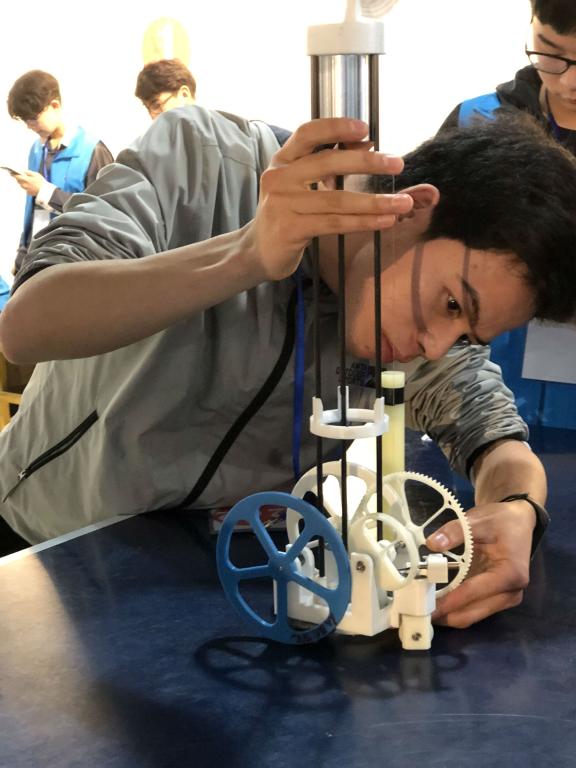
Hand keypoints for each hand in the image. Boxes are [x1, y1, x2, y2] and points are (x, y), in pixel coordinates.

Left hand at [12, 170, 44, 196]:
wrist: (45, 191)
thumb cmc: (41, 183)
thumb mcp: (36, 174)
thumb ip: (29, 172)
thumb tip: (24, 171)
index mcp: (26, 179)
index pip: (16, 176)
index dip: (13, 174)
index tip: (11, 173)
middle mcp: (24, 185)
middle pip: (18, 181)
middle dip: (19, 178)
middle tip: (22, 176)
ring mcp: (26, 189)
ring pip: (21, 185)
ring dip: (22, 182)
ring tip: (28, 181)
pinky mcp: (28, 193)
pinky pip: (25, 189)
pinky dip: (26, 187)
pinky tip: (31, 185)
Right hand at [248, 118, 413, 281]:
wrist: (259, 250)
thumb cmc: (288, 213)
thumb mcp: (302, 183)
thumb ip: (328, 163)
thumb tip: (368, 143)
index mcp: (283, 160)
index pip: (308, 133)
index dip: (336, 127)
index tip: (365, 129)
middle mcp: (280, 178)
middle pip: (328, 163)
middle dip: (367, 163)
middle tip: (397, 163)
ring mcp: (283, 204)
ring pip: (337, 200)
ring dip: (374, 201)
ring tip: (402, 203)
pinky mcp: (291, 229)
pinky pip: (334, 223)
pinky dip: (363, 222)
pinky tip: (385, 221)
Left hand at [426, 500, 535, 627]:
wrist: (518, 521)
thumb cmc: (501, 521)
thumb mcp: (478, 520)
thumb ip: (455, 531)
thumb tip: (432, 544)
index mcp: (510, 574)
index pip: (472, 592)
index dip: (447, 601)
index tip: (424, 608)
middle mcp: (511, 592)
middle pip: (471, 613)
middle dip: (444, 614)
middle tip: (416, 610)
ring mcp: (505, 599)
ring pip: (471, 616)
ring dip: (447, 614)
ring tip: (421, 607)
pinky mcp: (497, 599)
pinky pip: (473, 609)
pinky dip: (453, 608)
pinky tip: (435, 602)